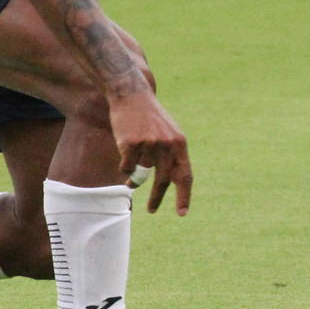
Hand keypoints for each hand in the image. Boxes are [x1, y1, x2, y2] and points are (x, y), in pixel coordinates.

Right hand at [108, 91, 192, 215]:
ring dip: (134, 174)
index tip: (182, 213)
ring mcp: (149, 144)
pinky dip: (124, 164)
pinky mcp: (131, 144)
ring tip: (132, 159)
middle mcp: (167, 145)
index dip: (184, 196)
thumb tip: (170, 182)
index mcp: (180, 144)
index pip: (185, 175)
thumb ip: (171, 155)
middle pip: (163, 180)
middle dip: (157, 198)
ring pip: (140, 174)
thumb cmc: (149, 117)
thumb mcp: (168, 133)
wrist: (131, 95)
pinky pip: (126, 167)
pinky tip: (124, 148)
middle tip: (152, 210)